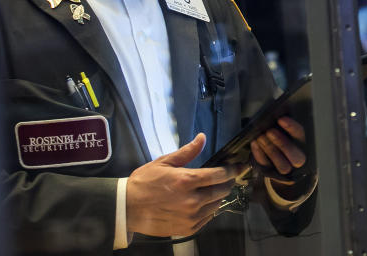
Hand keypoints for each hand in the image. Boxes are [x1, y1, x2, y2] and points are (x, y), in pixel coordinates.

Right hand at [126, 133, 240, 237]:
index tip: (238, 166)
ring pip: (216, 205)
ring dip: (217, 197)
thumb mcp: (164, 162)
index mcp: (186, 180)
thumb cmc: (144, 182)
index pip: (219, 175)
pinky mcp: (188, 229)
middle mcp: (192, 200)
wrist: (127, 208)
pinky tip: (201, 203)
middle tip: (226, 177)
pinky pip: (207, 218)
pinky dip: (208, 210)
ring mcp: (191, 217)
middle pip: (222, 191)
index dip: (232, 170)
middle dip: (226, 182)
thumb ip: (187, 152)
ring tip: (212, 190)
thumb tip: (202, 138)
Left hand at [249, 117, 306, 177]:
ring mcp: (286, 168)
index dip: (292, 128)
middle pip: (296, 157)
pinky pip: (267, 166)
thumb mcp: (286, 129)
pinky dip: (259, 154)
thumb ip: (285, 124)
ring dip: (271, 150)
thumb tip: (277, 113)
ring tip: (260, 137)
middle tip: (270, 131)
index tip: (281, 119)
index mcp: (304, 145)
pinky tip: (255, 143)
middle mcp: (297, 160)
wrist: (275, 156)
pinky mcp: (272, 173)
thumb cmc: (281, 136)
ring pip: (283, 166)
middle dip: (282, 143)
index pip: (302, 137)